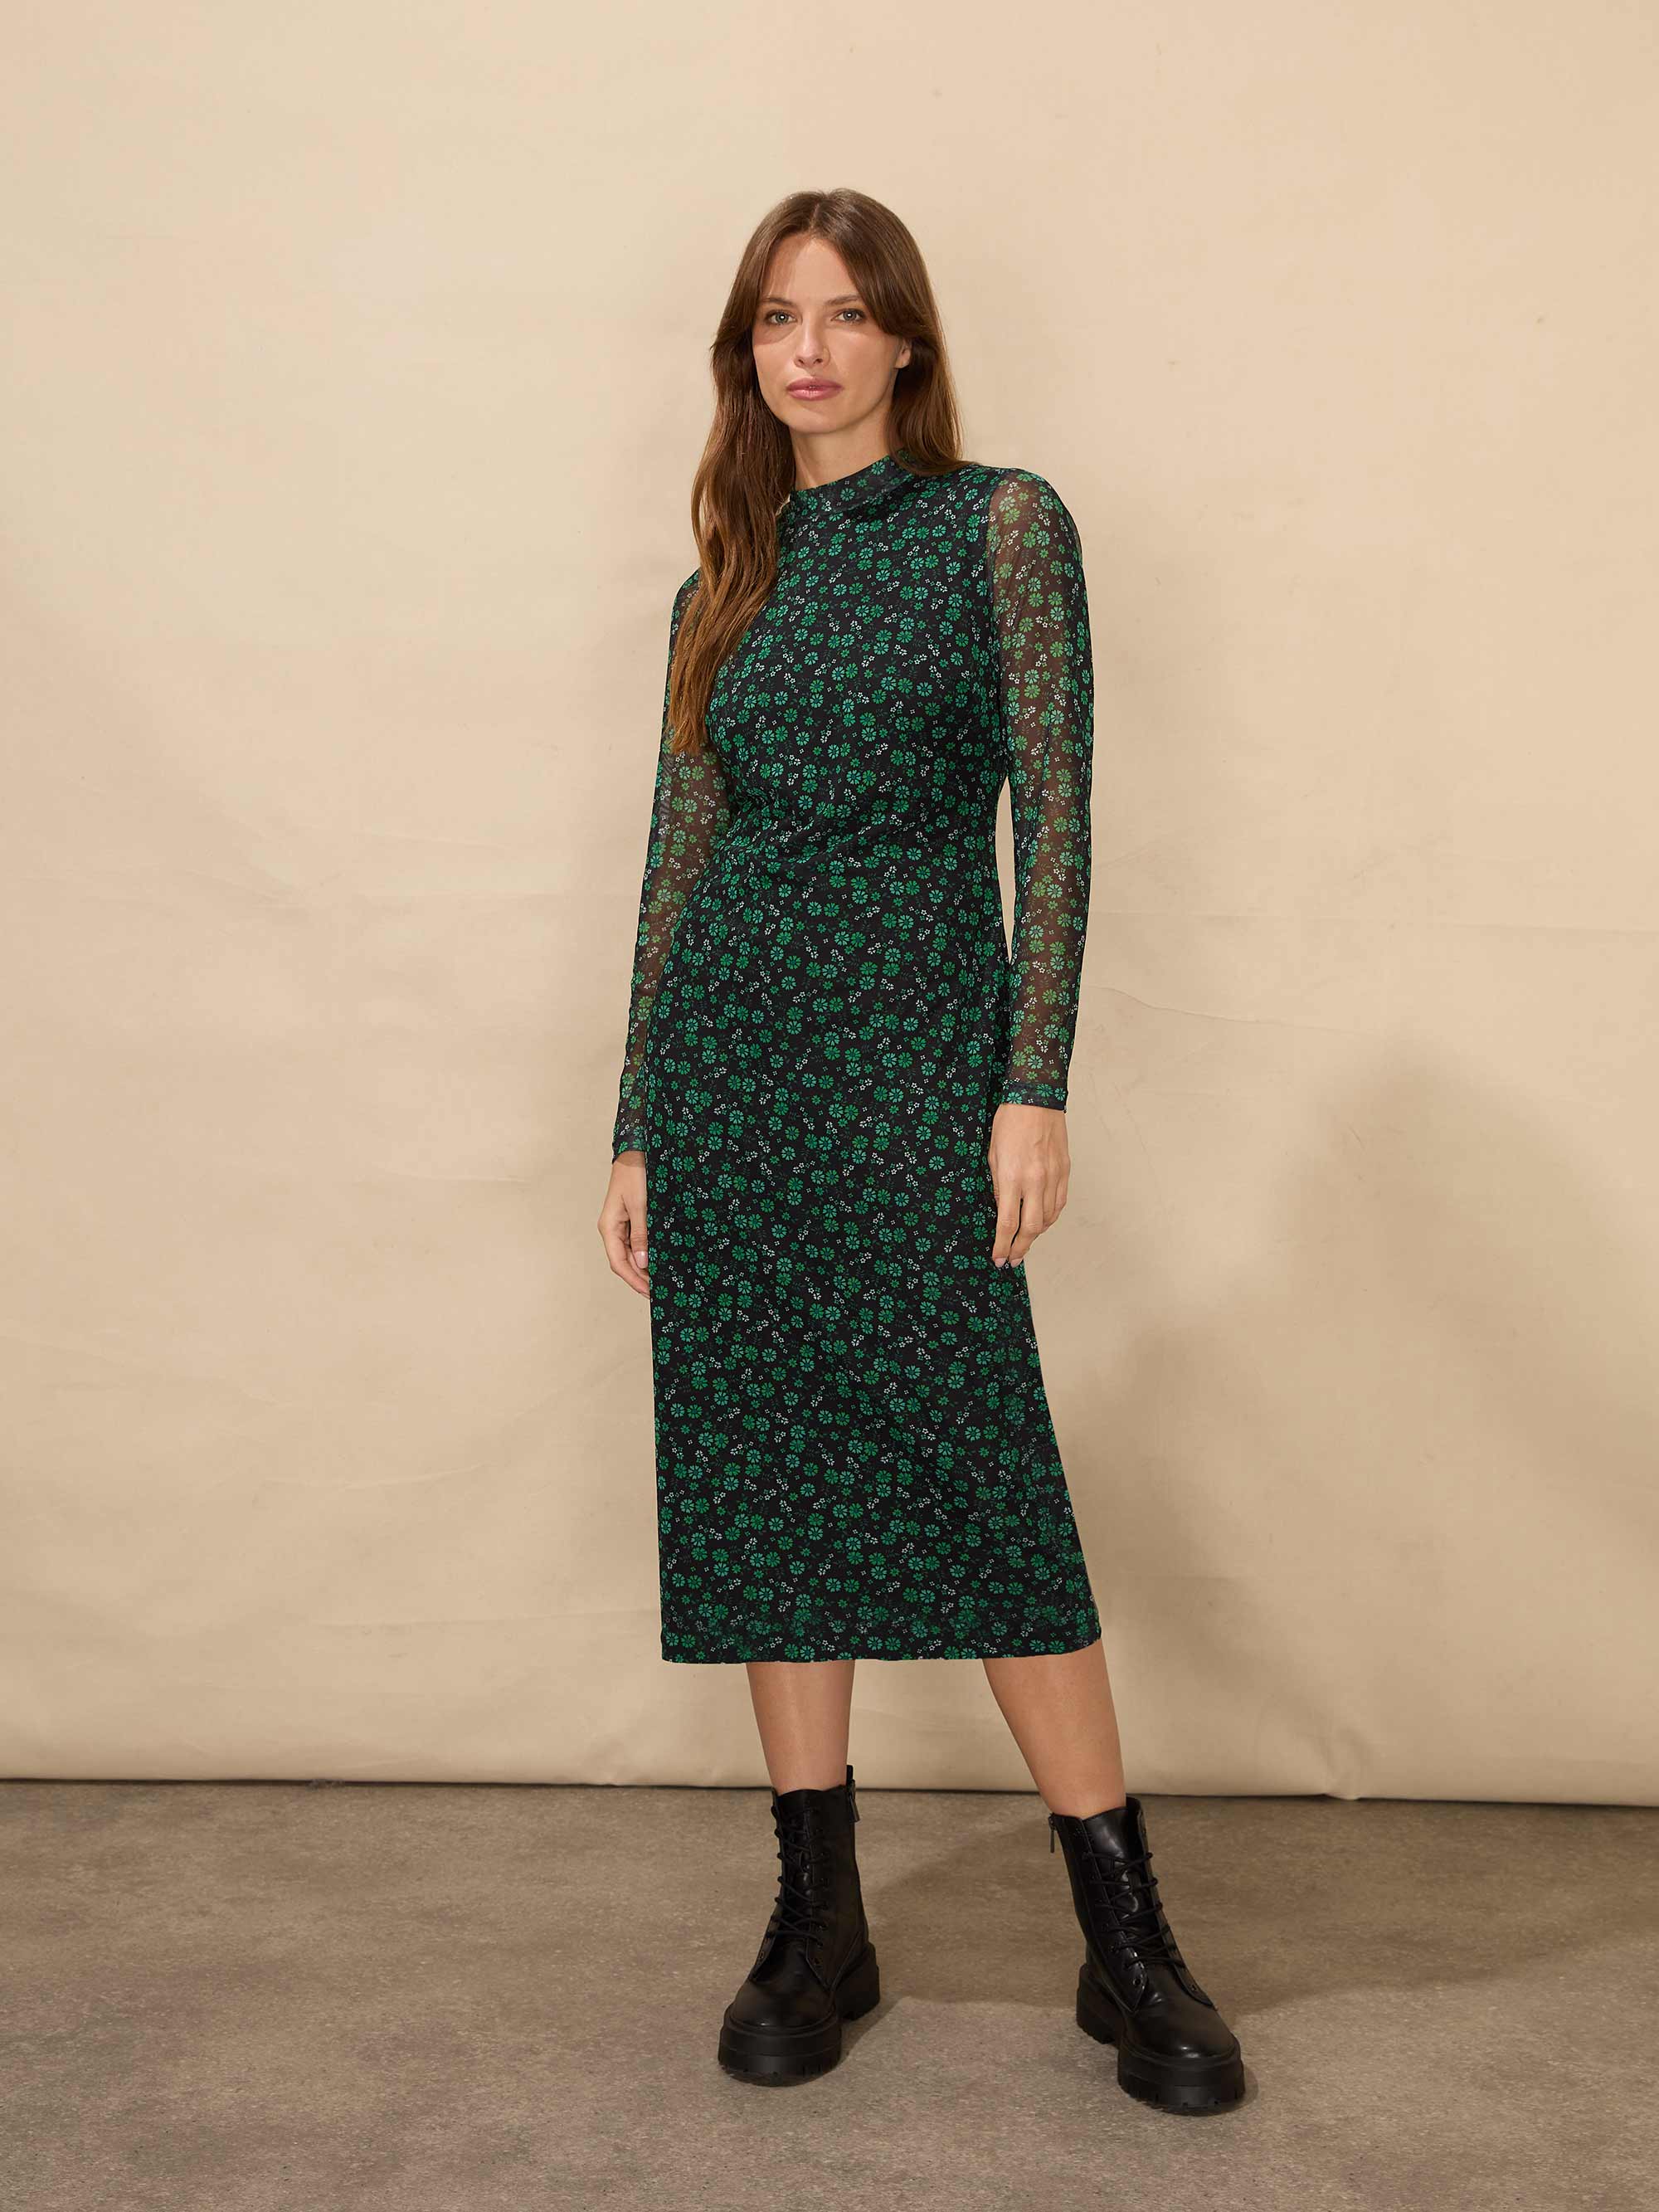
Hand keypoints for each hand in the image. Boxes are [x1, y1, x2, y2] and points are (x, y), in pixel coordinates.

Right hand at [599, 1149, 649, 1296]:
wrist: (636, 1152)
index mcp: (609, 1227)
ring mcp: (621, 1225)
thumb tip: (642, 1262)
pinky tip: (658, 1260)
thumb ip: (641, 1235)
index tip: (649, 1293)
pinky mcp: (631, 1220)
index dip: (634, 1280)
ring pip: (631, 1254)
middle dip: (641, 1278)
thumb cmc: (635, 1175)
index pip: (618, 1263)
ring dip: (644, 1268)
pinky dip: (646, 1254)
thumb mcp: (641, 1206)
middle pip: (625, 1261)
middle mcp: (613, 1229)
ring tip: (661, 1280)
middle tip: (660, 1291)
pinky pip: (637, 1242)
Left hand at [987, 1103, 1069, 1267]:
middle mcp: (1036, 1181)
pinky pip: (1060, 1203)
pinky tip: (1042, 1221)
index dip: (1003, 1246)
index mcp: (1013, 1177)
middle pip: (1031, 1228)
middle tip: (1013, 1259)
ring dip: (1036, 1234)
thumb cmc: (1010, 1121)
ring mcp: (1054, 1177)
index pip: (1008, 1223)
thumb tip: (1001, 1209)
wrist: (1037, 1098)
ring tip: (1025, 1242)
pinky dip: (1051, 1217)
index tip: (998, 1258)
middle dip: (1021, 1248)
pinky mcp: (1065, 1171)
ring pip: (1048, 1219)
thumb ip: (997, 1185)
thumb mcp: (992, 1155)